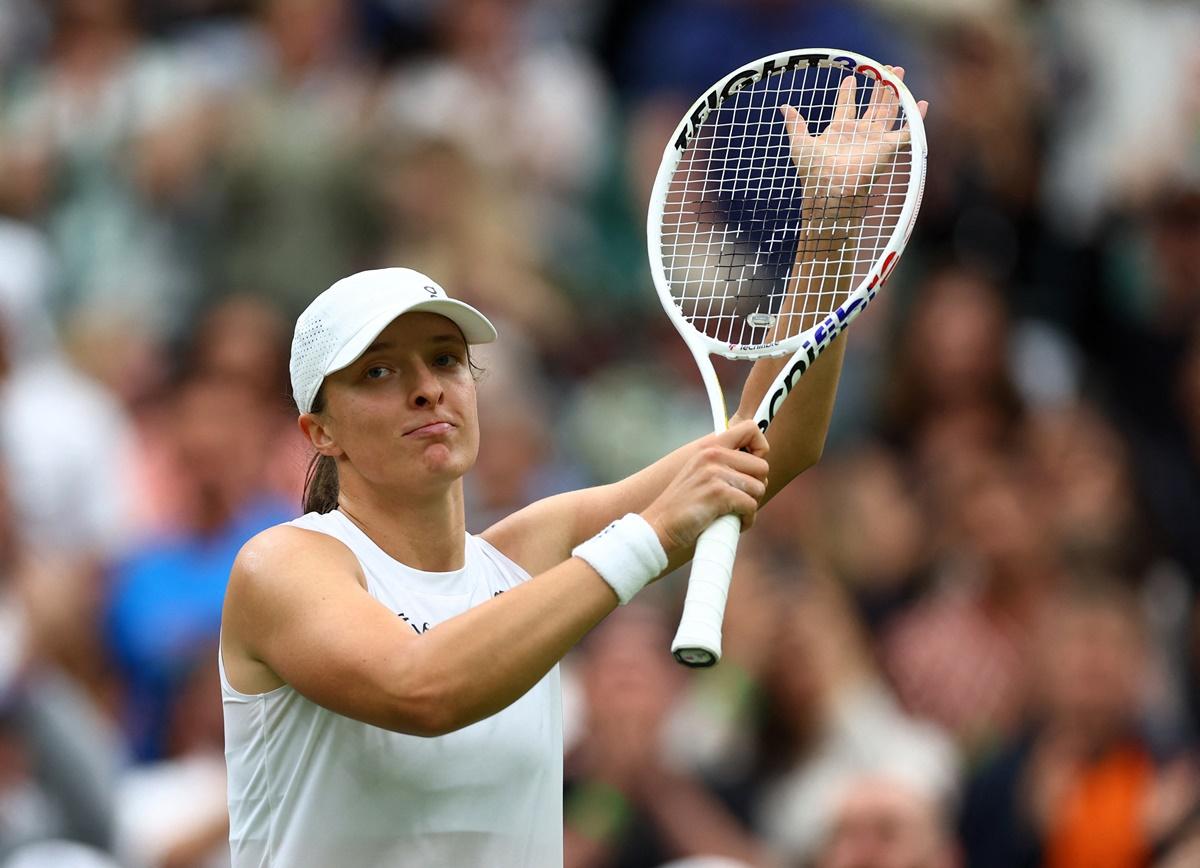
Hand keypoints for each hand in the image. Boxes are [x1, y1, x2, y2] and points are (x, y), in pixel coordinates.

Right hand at [641, 420, 768, 552]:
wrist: (660, 525)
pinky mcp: (718, 493)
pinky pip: (751, 506)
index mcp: (710, 446)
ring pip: (759, 488)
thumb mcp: (701, 473)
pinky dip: (746, 520)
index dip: (760, 448)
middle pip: (762, 466)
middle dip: (756, 487)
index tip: (753, 468)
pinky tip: (733, 523)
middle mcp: (713, 454)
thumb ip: (724, 464)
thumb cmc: (685, 504)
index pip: (751, 428)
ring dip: (751, 506)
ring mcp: (715, 473)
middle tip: (741, 499)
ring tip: (734, 513)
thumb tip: (759, 466)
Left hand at [780, 66, 927, 245]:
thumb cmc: (813, 171)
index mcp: (839, 131)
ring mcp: (874, 140)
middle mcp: (859, 134)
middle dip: (879, 85)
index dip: (848, 91)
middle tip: (884, 68)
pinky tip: (922, 104)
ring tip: (898, 72)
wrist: (830, 189)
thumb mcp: (800, 143)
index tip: (851, 77)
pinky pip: (906, 132)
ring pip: (889, 110)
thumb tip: (783, 107)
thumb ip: (795, 124)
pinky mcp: (887, 148)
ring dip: (895, 91)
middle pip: (872, 104)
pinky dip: (916, 118)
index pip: (846, 105)